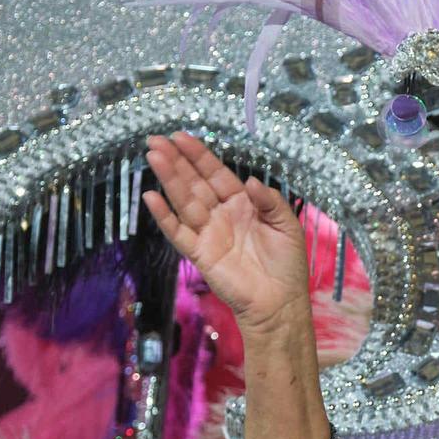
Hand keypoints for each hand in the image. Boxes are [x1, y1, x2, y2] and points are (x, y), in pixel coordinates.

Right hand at [142, 132, 311, 334]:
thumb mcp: (287, 225)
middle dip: (177, 161)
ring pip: (184, 200)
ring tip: (153, 156)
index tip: (182, 137)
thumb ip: (270, 201)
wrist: (280, 302)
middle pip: (195, 183)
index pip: (216, 174)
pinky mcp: (199, 253)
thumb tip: (250, 180)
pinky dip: (164, 215)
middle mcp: (222, 214)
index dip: (199, 155)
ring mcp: (208, 233)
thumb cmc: (287, 264)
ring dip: (168, 179)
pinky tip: (151, 196)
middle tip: (156, 140)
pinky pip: (178, 231)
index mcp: (243, 204)